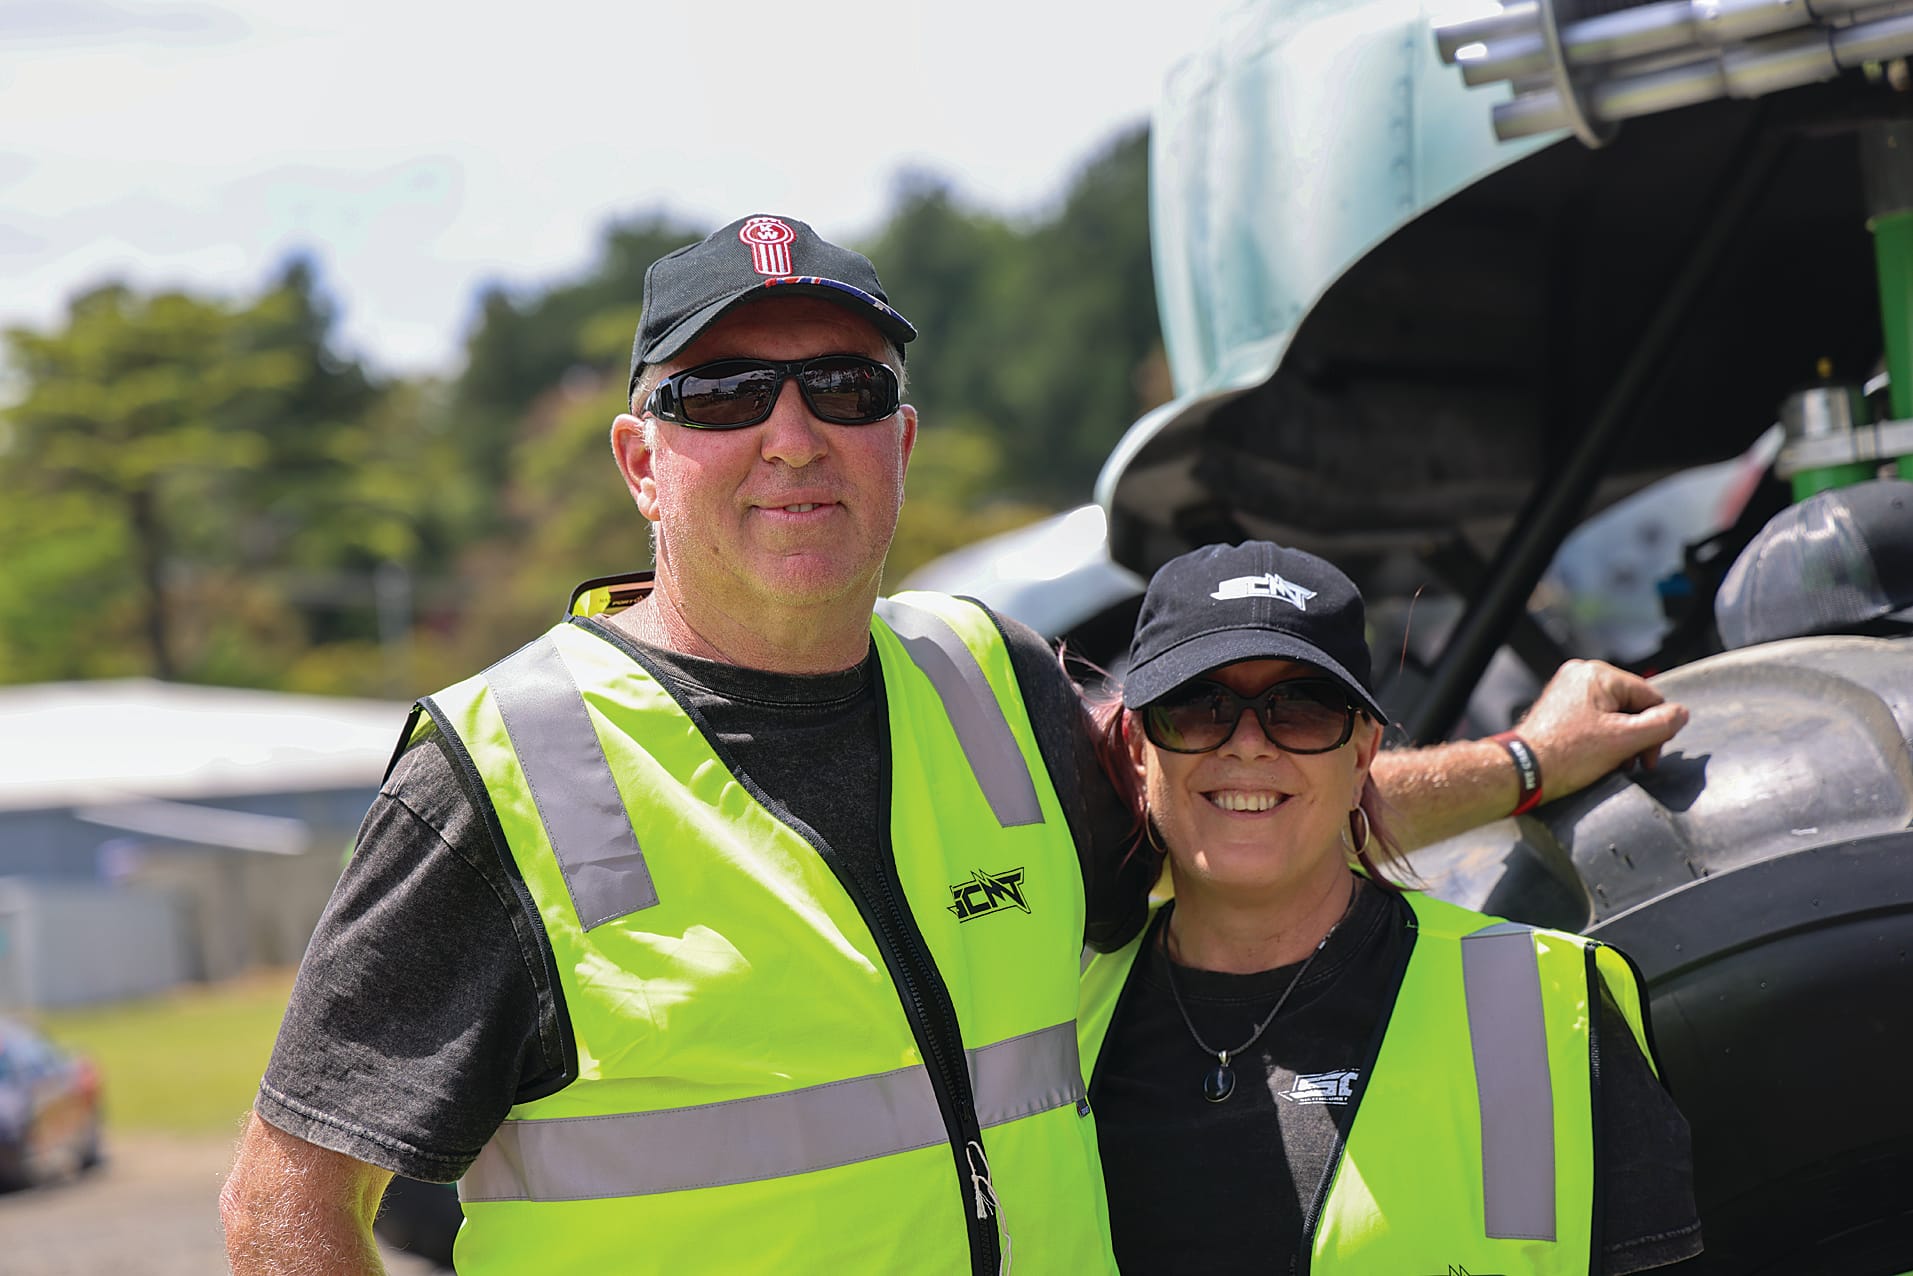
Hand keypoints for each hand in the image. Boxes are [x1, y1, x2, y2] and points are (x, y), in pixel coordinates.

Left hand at [1515, 659, 1688, 800]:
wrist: (1522, 772)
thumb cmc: (1566, 755)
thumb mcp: (1623, 740)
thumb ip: (1660, 725)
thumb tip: (1681, 714)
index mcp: (1597, 674)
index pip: (1650, 697)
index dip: (1657, 729)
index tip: (1649, 758)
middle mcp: (1581, 675)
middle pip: (1632, 705)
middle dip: (1637, 737)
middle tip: (1634, 763)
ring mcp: (1568, 690)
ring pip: (1615, 714)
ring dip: (1622, 741)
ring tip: (1614, 763)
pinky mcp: (1560, 708)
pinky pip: (1596, 719)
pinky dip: (1604, 738)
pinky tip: (1600, 758)